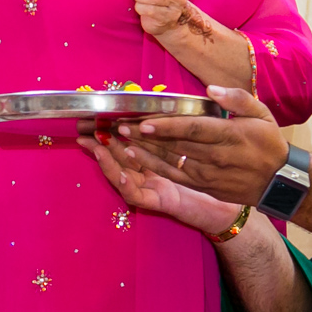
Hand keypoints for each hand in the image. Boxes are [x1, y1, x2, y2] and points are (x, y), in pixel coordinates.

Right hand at [76, 134, 242, 235]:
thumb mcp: (192, 146)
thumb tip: (162, 106)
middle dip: (99, 145)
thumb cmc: (212, 175)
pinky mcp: (158, 203)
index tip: (95, 119)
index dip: (109, 132)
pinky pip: (136, 195)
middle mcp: (146, 176)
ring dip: (107, 162)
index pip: (126, 143)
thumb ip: (176, 130)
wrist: (227, 205)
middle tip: (84, 131)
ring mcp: (150, 190)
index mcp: (152, 161)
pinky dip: (124, 185)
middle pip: (117, 158)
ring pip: (121, 176)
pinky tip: (118, 173)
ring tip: (96, 147)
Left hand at [112, 86, 289, 205]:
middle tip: (119, 126)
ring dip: (143, 150)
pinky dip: (152, 166)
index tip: (144, 121)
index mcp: (230, 136)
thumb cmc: (268, 143)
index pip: (193, 130)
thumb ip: (237, 98)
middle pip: (175, 145)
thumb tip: (211, 89)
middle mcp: (215, 157)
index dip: (167, 126)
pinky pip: (173, 175)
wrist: (279, 182)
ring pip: (169, 161)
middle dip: (145, 136)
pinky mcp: (202, 185)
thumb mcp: (262, 114)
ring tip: (120, 139)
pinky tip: (134, 157)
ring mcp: (207, 174)